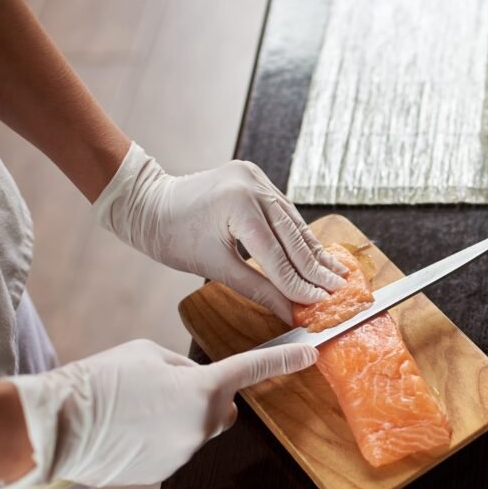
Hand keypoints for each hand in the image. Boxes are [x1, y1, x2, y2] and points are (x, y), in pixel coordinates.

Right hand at [2, 340, 317, 486]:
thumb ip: (186, 367)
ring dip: (176, 419)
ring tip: (136, 411)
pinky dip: (159, 439)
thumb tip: (196, 380)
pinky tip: (130, 431)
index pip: (253, 369)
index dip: (285, 359)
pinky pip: (174, 448)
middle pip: (222, 409)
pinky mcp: (165, 472)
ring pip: (195, 429)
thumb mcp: (151, 354)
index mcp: (203, 388)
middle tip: (167, 390)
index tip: (310, 352)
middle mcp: (202, 424)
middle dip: (206, 399)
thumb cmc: (102, 380)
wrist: (58, 425)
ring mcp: (184, 452)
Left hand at [92, 143, 346, 320]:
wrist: (148, 203)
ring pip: (293, 221)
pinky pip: (284, 211)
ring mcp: (255, 177)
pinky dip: (298, 234)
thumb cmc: (172, 237)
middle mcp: (252, 185)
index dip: (301, 283)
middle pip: (293, 236)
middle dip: (316, 267)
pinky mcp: (255, 176)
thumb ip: (258, 288)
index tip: (320, 302)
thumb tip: (289, 311)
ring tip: (336, 272)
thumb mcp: (215, 268)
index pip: (278, 255)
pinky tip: (315, 252)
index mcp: (238, 206)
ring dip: (313, 250)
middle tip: (339, 289)